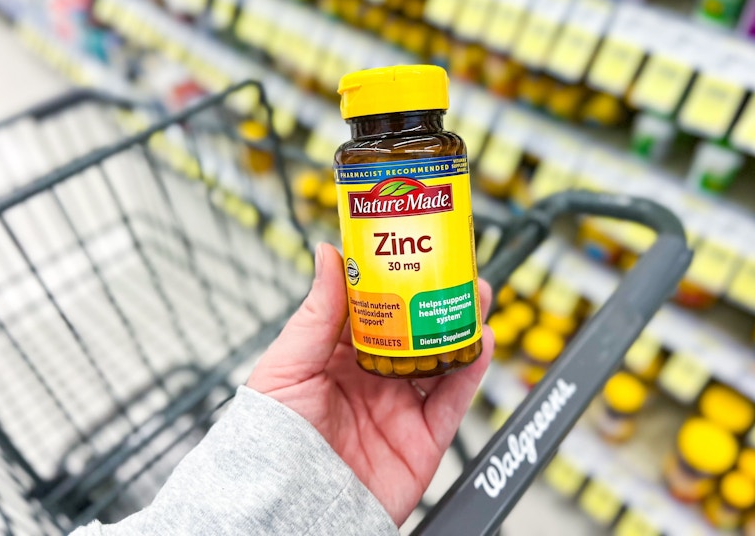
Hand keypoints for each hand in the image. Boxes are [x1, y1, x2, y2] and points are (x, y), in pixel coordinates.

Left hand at [248, 243, 493, 524]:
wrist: (288, 507)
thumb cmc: (274, 440)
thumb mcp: (288, 365)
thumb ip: (316, 312)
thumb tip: (328, 254)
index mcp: (336, 357)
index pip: (372, 308)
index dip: (391, 278)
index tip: (407, 248)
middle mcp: (371, 379)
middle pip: (413, 330)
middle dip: (434, 298)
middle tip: (452, 266)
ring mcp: (399, 407)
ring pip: (440, 359)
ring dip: (460, 326)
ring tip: (474, 293)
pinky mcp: (423, 439)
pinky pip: (454, 401)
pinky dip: (471, 370)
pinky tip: (480, 341)